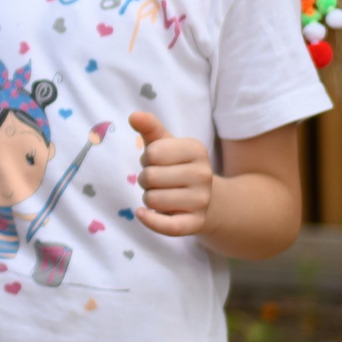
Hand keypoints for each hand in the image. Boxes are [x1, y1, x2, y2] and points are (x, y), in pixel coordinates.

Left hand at [129, 110, 212, 235]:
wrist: (207, 198)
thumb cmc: (177, 166)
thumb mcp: (166, 144)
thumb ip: (150, 127)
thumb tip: (134, 115)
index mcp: (196, 150)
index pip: (152, 153)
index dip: (147, 158)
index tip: (158, 162)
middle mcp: (203, 175)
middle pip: (150, 177)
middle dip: (146, 179)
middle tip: (159, 181)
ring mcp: (201, 201)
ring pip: (152, 200)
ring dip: (148, 198)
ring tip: (163, 194)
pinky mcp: (195, 223)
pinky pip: (167, 226)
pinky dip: (150, 221)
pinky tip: (142, 213)